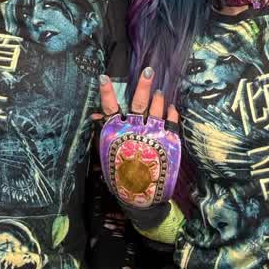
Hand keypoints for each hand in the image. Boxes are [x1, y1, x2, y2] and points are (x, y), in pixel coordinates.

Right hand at [96, 68, 180, 208]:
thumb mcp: (108, 152)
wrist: (140, 197)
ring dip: (157, 98)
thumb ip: (104, 131)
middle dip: (143, 86)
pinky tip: (170, 107)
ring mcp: (153, 135)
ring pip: (155, 110)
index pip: (110, 108)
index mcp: (116, 132)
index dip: (106, 92)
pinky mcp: (169, 142)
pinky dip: (172, 112)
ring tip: (158, 92)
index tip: (104, 77)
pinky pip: (172, 123)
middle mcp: (134, 130)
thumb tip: (96, 115)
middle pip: (138, 103)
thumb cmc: (120, 172)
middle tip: (149, 71)